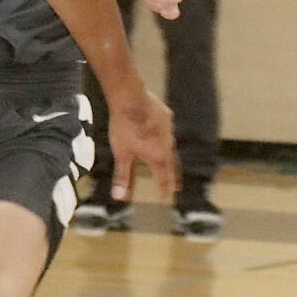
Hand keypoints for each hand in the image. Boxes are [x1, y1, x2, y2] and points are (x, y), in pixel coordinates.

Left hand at [108, 86, 177, 203]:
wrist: (131, 100)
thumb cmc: (125, 128)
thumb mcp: (122, 154)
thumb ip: (123, 176)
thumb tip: (120, 197)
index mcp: (158, 156)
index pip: (163, 177)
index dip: (164, 188)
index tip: (165, 196)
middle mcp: (167, 144)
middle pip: (172, 164)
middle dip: (173, 176)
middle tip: (177, 187)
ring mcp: (168, 129)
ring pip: (171, 145)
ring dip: (170, 156)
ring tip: (169, 161)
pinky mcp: (165, 115)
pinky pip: (166, 129)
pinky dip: (164, 135)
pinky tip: (161, 133)